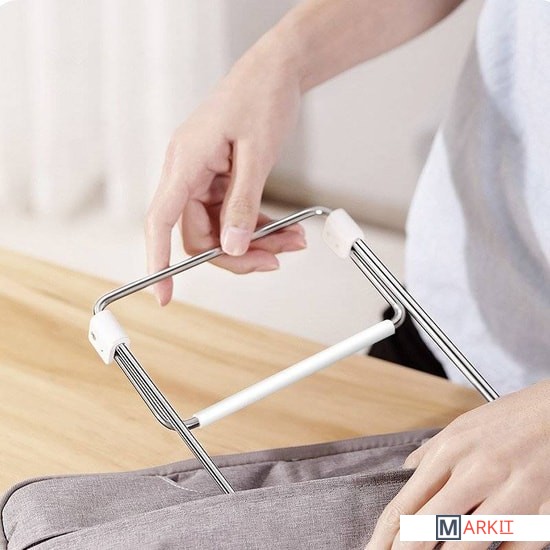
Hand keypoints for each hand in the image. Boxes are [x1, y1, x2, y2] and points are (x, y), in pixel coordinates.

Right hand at [145, 34, 305, 304]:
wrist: (276, 72)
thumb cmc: (261, 98)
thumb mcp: (257, 154)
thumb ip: (243, 204)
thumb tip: (232, 247)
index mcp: (185, 163)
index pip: (160, 221)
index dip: (158, 260)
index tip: (163, 295)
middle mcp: (188, 174)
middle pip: (200, 234)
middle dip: (238, 253)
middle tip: (276, 259)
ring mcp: (205, 178)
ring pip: (221, 229)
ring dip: (255, 242)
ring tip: (292, 243)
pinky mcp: (222, 179)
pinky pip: (234, 215)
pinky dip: (258, 227)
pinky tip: (283, 231)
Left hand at [367, 379, 549, 549]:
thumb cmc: (509, 419)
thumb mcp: (461, 427)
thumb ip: (431, 453)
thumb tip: (406, 473)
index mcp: (449, 452)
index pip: (405, 504)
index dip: (384, 536)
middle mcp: (476, 473)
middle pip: (427, 528)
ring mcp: (511, 495)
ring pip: (466, 547)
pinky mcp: (543, 512)